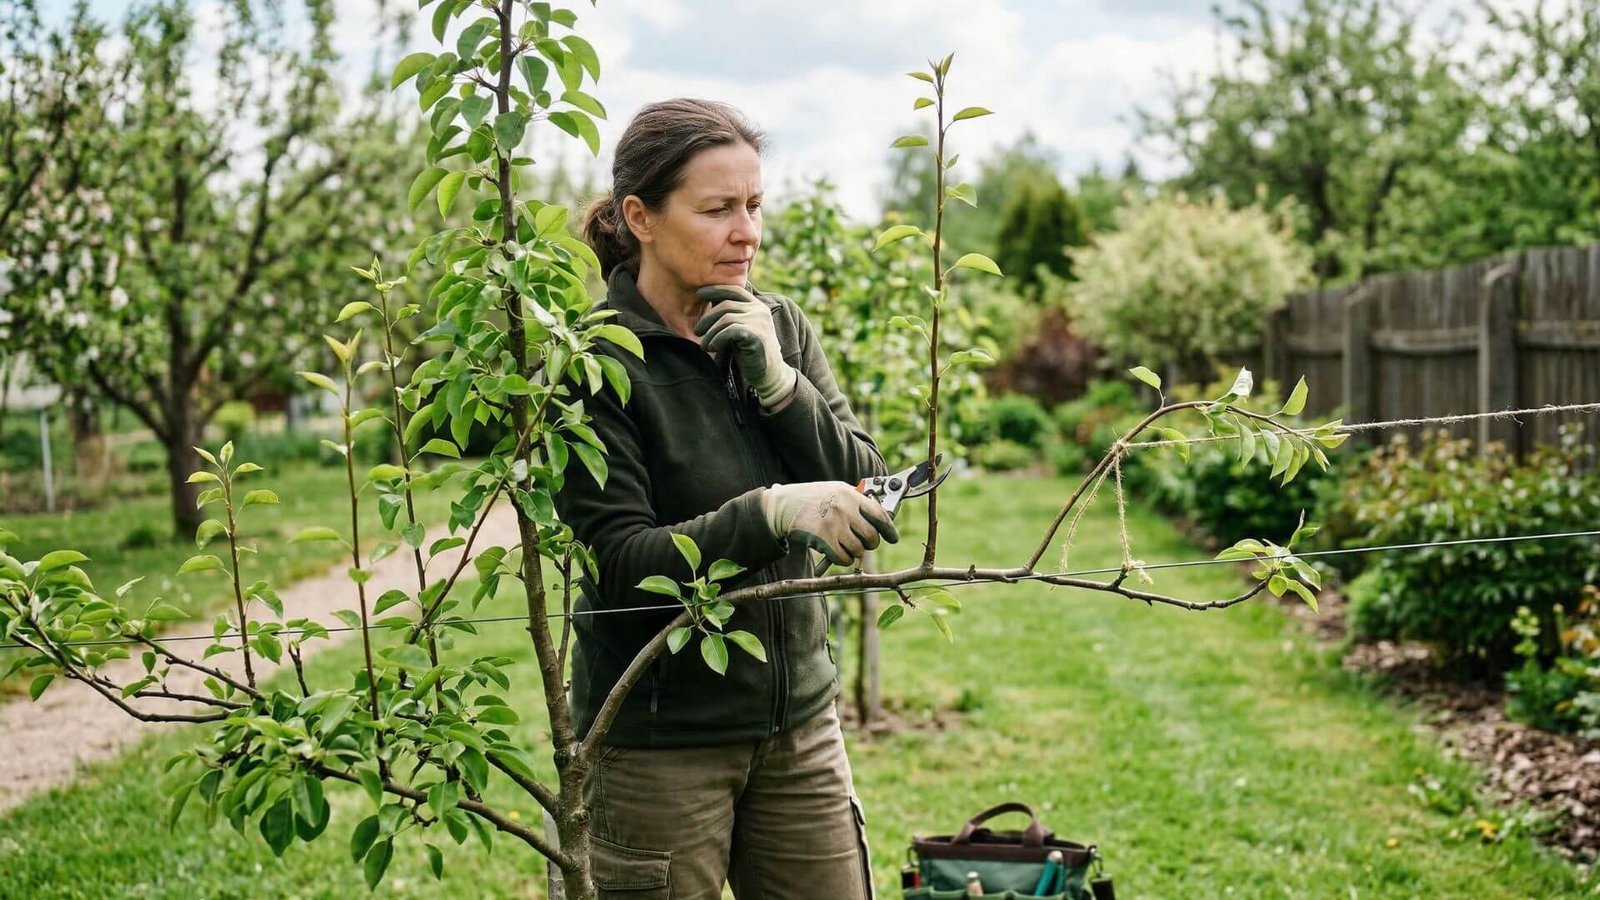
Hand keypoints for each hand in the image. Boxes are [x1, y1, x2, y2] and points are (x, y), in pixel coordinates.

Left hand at [694, 284, 797, 407]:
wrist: (769, 374)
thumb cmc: (750, 352)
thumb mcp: (740, 328)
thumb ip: (731, 315)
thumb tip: (711, 301)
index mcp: (757, 306)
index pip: (734, 290)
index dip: (715, 290)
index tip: (699, 294)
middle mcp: (760, 311)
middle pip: (726, 304)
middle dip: (707, 317)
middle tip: (697, 331)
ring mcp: (759, 322)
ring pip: (725, 318)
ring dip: (710, 333)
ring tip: (704, 345)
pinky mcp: (756, 335)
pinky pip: (729, 331)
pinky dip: (716, 339)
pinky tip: (712, 347)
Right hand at [761, 481, 898, 566]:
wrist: (784, 506)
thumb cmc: (812, 498)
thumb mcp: (836, 490)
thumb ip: (857, 501)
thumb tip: (881, 516)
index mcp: (851, 496)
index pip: (880, 515)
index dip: (889, 530)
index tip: (893, 538)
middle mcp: (845, 510)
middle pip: (871, 536)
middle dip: (870, 544)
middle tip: (864, 544)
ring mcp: (834, 525)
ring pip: (858, 550)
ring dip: (855, 552)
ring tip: (846, 546)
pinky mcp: (824, 540)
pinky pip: (844, 558)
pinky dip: (843, 560)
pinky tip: (837, 553)